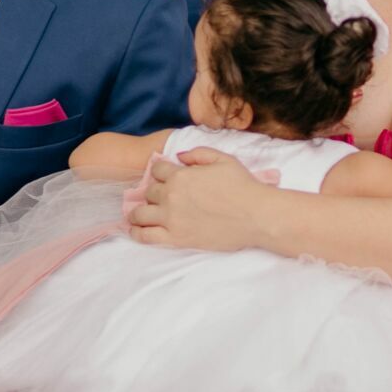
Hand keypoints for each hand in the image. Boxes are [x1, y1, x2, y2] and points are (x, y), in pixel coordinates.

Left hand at [129, 148, 267, 251]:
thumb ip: (198, 153)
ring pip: (140, 213)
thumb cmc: (243, 186)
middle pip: (149, 191)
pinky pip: (145, 236)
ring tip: (142, 214)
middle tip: (164, 196)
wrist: (256, 216)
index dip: (162, 171)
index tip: (167, 176)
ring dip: (139, 211)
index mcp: (181, 175)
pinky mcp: (175, 238)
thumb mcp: (223, 159)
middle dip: (155, 191)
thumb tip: (178, 156)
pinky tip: (136, 229)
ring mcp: (171, 219)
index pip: (158, 169)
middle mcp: (171, 196)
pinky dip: (136, 232)